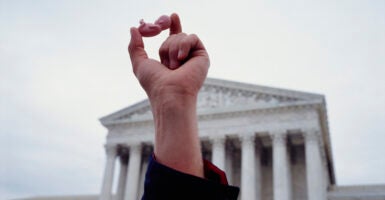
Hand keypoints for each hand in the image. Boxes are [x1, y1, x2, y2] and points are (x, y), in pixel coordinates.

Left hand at [128, 13, 208, 176]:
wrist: (170, 94)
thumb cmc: (155, 83)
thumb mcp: (139, 63)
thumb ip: (135, 46)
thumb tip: (134, 28)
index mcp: (171, 59)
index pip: (173, 38)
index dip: (173, 26)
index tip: (172, 16)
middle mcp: (184, 57)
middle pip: (174, 35)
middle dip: (166, 47)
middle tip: (167, 66)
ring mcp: (193, 57)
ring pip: (182, 35)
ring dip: (173, 49)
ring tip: (175, 67)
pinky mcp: (202, 56)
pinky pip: (192, 37)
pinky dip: (184, 45)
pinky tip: (182, 58)